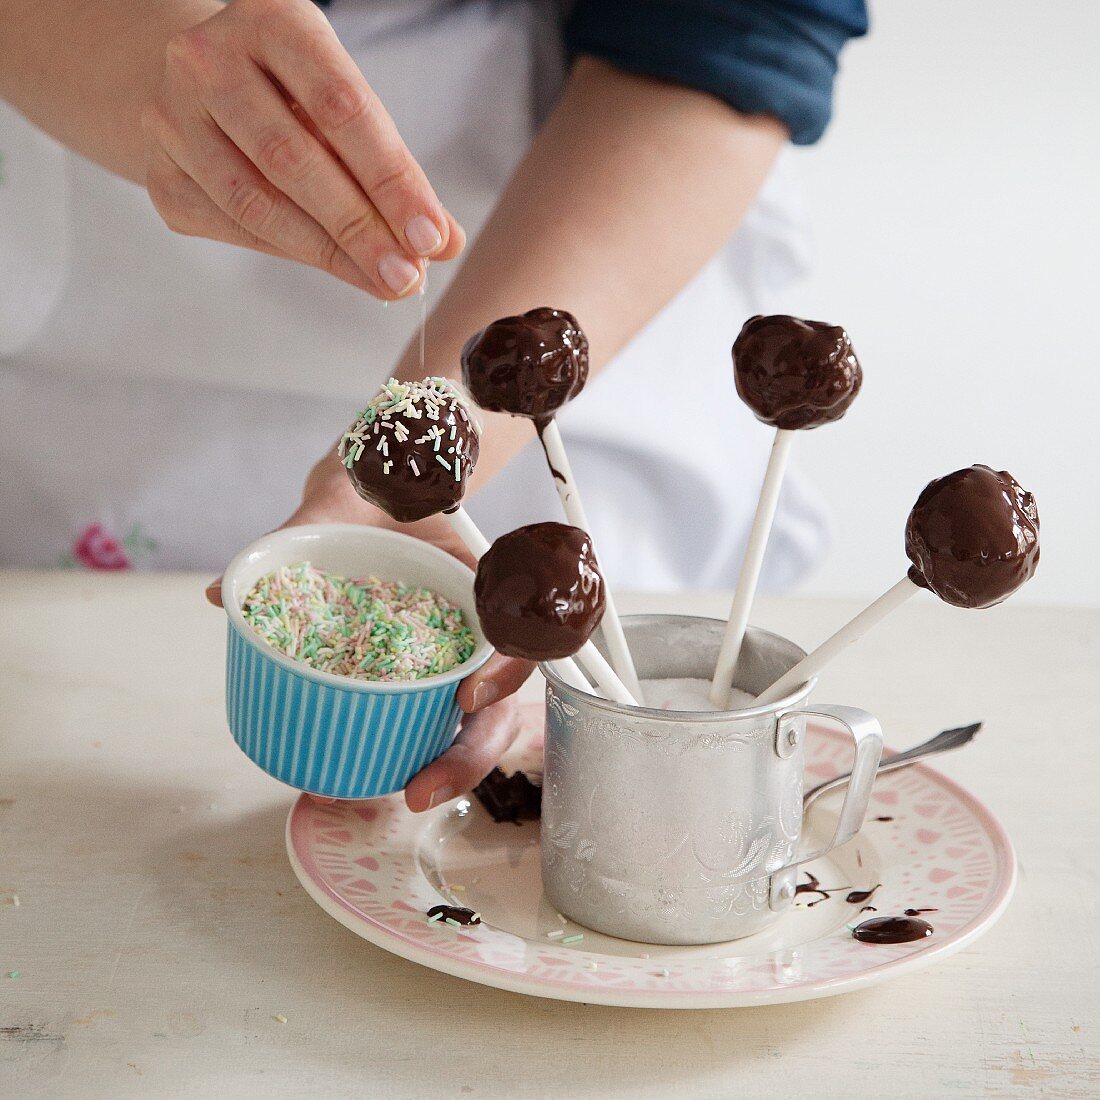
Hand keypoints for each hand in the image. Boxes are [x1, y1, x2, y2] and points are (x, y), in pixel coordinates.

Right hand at [142, 0, 463, 297]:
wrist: (200, 84)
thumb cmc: (293, 95)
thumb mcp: (348, 106)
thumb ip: (394, 169)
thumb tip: (443, 242)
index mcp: (273, 22)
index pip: (343, 108)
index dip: (391, 179)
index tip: (430, 236)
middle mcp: (209, 59)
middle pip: (293, 160)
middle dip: (360, 228)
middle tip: (407, 276)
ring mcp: (172, 117)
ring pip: (256, 203)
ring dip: (328, 253)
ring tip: (382, 281)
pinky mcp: (161, 175)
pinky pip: (234, 228)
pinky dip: (292, 253)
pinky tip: (335, 265)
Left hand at [206, 450, 535, 808]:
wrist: (376, 491)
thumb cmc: (377, 486)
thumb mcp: (345, 500)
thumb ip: (296, 533)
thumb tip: (222, 592)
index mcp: (482, 578)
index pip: (520, 630)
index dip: (505, 670)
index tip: (466, 697)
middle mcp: (478, 625)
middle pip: (502, 700)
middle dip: (470, 753)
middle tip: (420, 789)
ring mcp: (456, 653)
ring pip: (477, 722)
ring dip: (449, 766)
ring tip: (397, 795)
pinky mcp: (425, 670)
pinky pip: (435, 714)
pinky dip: (416, 748)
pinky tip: (372, 775)